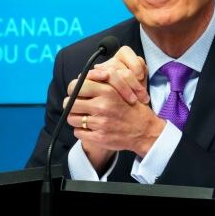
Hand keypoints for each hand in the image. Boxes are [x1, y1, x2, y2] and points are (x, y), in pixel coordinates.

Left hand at [64, 46, 162, 164]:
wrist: (145, 131)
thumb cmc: (132, 108)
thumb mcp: (121, 88)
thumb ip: (102, 81)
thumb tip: (81, 78)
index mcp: (107, 91)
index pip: (75, 86)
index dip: (73, 90)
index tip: (77, 94)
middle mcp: (102, 106)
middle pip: (69, 103)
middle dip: (72, 105)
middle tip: (79, 107)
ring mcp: (100, 123)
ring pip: (71, 119)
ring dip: (76, 118)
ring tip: (85, 118)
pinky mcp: (99, 137)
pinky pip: (78, 132)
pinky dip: (81, 130)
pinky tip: (91, 128)